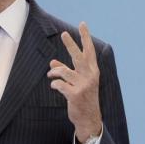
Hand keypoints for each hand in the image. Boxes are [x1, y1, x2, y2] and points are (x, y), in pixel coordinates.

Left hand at [48, 21, 102, 141]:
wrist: (89, 119)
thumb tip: (52, 62)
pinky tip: (54, 86)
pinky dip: (54, 84)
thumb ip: (67, 71)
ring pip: (63, 71)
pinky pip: (59, 84)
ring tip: (51, 75)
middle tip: (63, 33)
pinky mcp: (75, 94)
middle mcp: (90, 76)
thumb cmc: (83, 99)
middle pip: (78, 56)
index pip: (89, 51)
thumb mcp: (78, 83)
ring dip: (54, 72)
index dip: (86, 37)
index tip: (82, 24)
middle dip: (70, 44)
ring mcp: (83, 85)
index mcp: (93, 71)